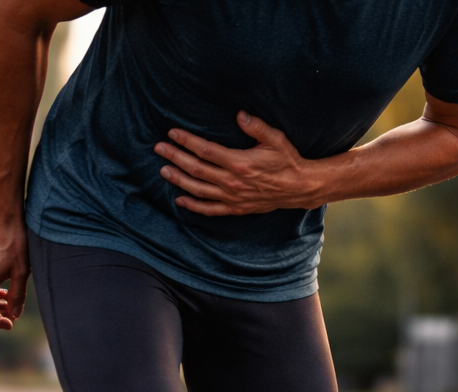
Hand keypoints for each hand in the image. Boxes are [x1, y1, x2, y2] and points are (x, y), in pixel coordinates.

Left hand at [154, 111, 324, 215]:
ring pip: (198, 189)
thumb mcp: (275, 139)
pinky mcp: (236, 208)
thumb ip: (256, 126)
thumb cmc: (287, 161)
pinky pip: (210, 209)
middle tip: (159, 148)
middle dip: (175, 157)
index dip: (187, 141)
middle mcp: (232, 181)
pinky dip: (194, 205)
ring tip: (163, 170)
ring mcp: (233, 197)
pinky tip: (180, 199)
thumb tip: (239, 115)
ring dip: (179, 180)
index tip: (172, 133)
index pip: (206, 150)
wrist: (299, 188)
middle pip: (196, 169)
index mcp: (240, 162)